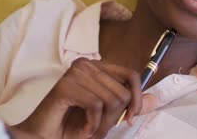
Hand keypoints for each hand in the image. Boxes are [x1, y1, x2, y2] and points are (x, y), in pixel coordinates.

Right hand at [15, 58, 142, 138]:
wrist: (42, 137)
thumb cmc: (70, 126)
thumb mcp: (105, 116)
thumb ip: (128, 105)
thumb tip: (154, 100)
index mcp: (95, 67)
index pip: (130, 75)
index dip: (137, 99)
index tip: (131, 118)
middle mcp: (85, 64)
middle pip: (122, 92)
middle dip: (114, 118)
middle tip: (96, 128)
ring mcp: (74, 73)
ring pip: (112, 100)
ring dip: (102, 124)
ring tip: (87, 128)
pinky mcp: (66, 85)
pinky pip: (96, 105)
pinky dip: (92, 124)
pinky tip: (81, 128)